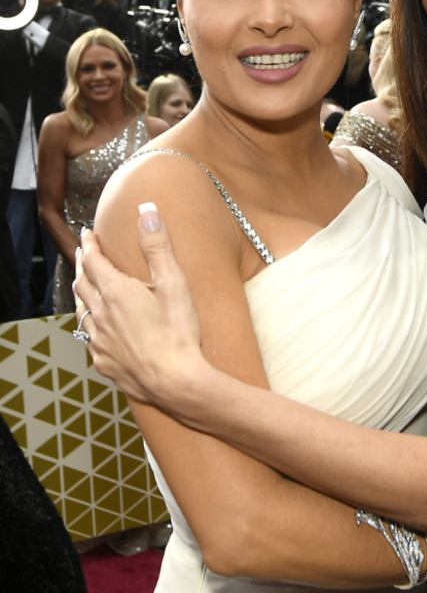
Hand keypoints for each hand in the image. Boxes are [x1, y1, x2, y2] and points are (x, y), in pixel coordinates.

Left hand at [73, 206, 202, 403]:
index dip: (90, 244)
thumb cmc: (178, 332)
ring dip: (81, 294)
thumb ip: (158, 246)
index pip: (93, 260)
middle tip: (85, 255)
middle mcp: (101, 314)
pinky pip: (89, 338)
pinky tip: (95, 328)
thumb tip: (147, 211)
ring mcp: (100, 340)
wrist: (176, 381)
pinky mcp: (104, 362)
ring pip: (81, 311)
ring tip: (85, 286)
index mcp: (116, 291)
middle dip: (82, 266)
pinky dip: (89, 324)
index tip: (88, 234)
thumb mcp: (174, 283)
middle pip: (82, 284)